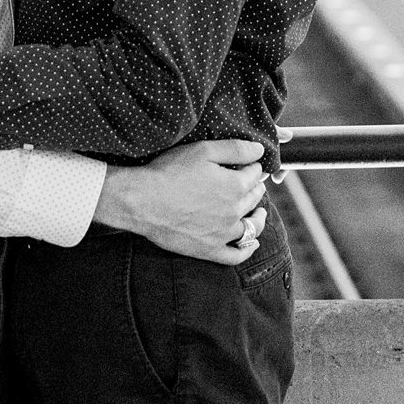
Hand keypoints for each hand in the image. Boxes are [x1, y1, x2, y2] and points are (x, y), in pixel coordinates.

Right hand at [94, 140, 270, 265]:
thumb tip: (260, 151)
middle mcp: (234, 211)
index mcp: (235, 186)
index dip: (253, 166)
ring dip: (258, 218)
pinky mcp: (209, 250)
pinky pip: (236, 255)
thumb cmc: (170, 172)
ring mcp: (223, 233)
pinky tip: (251, 243)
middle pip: (254, 199)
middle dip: (256, 188)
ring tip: (259, 213)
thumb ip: (235, 149)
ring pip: (251, 227)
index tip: (250, 164)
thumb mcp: (203, 150)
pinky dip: (247, 249)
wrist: (143, 201)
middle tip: (254, 183)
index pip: (254, 174)